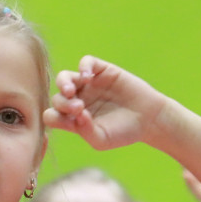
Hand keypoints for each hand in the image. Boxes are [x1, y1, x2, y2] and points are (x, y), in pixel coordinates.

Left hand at [43, 55, 165, 149]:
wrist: (149, 119)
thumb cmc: (123, 132)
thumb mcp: (101, 139)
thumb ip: (85, 131)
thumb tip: (75, 115)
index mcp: (72, 119)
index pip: (52, 115)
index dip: (56, 117)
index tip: (72, 122)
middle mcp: (77, 100)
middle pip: (57, 98)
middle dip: (63, 103)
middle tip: (78, 108)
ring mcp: (88, 85)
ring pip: (65, 77)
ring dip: (64, 83)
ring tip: (72, 91)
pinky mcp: (102, 71)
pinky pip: (86, 62)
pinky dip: (83, 67)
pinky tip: (87, 77)